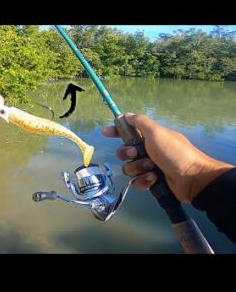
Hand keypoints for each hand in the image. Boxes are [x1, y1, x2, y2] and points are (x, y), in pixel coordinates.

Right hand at [103, 114, 233, 202]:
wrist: (192, 178)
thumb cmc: (173, 152)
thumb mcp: (156, 132)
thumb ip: (140, 122)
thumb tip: (127, 115)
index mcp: (150, 137)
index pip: (128, 131)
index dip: (116, 131)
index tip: (105, 132)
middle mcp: (148, 151)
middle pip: (124, 152)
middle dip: (127, 154)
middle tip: (135, 154)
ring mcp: (149, 167)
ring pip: (129, 168)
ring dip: (138, 168)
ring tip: (151, 169)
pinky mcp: (151, 182)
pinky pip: (136, 182)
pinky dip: (144, 181)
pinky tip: (153, 180)